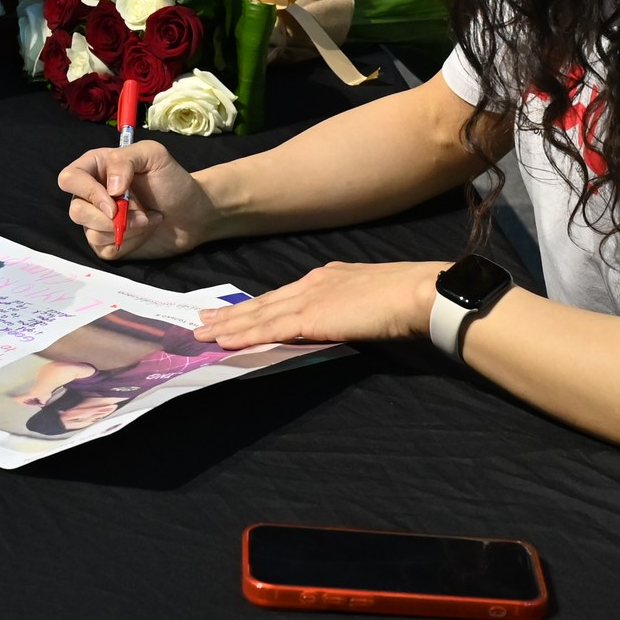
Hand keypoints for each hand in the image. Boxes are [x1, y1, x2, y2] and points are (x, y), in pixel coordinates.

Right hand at [59, 139, 215, 260]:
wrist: (193, 213)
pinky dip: (127, 243)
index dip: (87, 191)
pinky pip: (103, 249)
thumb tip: (109, 188)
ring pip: (90, 232)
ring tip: (148, 219)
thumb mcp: (153, 155)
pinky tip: (144, 231)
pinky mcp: (108, 243)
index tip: (115, 199)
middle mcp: (93, 194)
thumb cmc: (173, 181)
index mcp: (97, 168)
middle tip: (139, 213)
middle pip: (76, 210)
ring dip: (125, 229)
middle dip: (108, 217)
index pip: (69, 179)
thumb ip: (125, 160)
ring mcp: (98, 220)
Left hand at [193, 261, 442, 349]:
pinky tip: (224, 342)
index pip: (282, 295)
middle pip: (263, 302)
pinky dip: (244, 335)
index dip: (256, 305)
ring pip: (259, 315)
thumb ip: (348, 308)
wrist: (417, 293)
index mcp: (327, 278)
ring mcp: (309, 299)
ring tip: (202, 333)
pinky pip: (269, 328)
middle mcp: (312, 284)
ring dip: (228, 326)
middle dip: (232, 314)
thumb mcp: (369, 298)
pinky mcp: (310, 317)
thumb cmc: (405, 297)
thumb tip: (339, 320)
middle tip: (202, 321)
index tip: (234, 311)